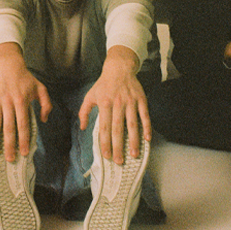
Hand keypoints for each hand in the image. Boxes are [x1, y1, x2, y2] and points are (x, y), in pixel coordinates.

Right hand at [0, 44, 51, 161]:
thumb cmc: (26, 79)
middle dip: (9, 145)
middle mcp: (8, 102)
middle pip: (9, 127)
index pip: (23, 124)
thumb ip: (46, 105)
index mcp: (22, 101)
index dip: (24, 140)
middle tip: (10, 159)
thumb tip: (44, 120)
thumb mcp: (41, 89)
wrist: (9, 65)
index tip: (24, 153)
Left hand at [78, 46, 149, 164]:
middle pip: (118, 129)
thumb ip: (84, 112)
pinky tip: (147, 139)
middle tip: (119, 161)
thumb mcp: (90, 96)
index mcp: (104, 104)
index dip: (105, 142)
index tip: (106, 156)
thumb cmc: (103, 84)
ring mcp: (131, 102)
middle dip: (118, 147)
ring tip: (134, 155)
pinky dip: (147, 127)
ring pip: (133, 124)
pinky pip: (145, 115)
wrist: (119, 68)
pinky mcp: (141, 99)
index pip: (104, 127)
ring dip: (134, 141)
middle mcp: (118, 103)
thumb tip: (83, 127)